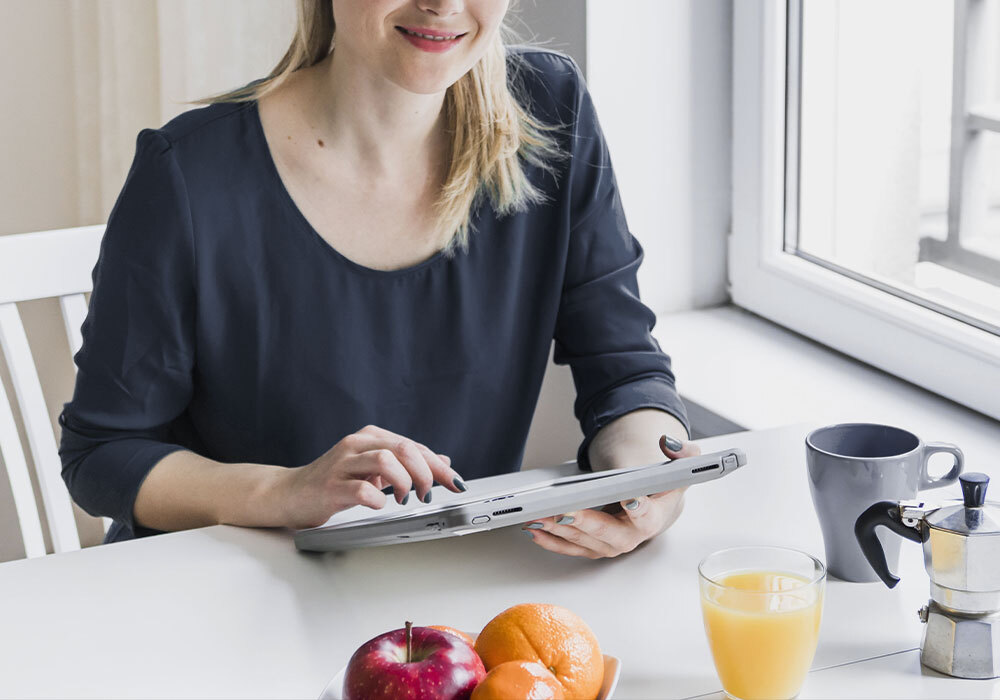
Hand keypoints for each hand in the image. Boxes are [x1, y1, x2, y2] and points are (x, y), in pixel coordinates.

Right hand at [275, 424, 465, 529]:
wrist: (290, 493)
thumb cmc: (334, 481)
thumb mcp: (374, 469)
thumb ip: (405, 464)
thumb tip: (442, 461)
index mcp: (370, 437)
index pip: (413, 446)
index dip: (438, 465)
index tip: (455, 483)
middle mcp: (357, 444)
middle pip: (403, 448)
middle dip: (425, 472)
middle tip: (428, 494)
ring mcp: (342, 464)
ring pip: (385, 460)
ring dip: (404, 481)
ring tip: (405, 498)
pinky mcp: (330, 486)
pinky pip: (360, 489)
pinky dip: (377, 499)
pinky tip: (380, 505)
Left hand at [522, 435, 701, 558]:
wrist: (654, 504)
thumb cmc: (661, 487)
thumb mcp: (679, 466)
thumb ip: (683, 453)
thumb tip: (667, 444)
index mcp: (654, 517)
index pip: (647, 516)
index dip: (638, 509)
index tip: (628, 499)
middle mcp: (632, 536)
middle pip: (607, 534)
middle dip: (584, 523)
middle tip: (564, 511)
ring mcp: (611, 544)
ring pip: (584, 541)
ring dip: (560, 531)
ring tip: (539, 516)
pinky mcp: (593, 546)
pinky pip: (570, 547)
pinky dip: (551, 540)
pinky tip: (534, 529)